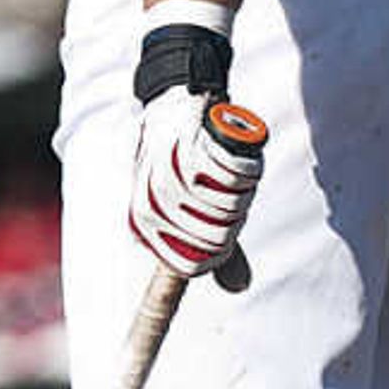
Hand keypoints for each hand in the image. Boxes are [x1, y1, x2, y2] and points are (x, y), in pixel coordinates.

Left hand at [130, 90, 264, 284]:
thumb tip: (236, 287)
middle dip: (232, 216)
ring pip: (230, 210)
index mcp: (145, 226)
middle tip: (224, 187)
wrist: (178, 100)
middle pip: (217, 239)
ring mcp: (166, 182)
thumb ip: (214, 248)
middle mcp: (151, 208)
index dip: (219, 246)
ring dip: (238, 189)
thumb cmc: (185, 158)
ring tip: (220, 166)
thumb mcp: (194, 207)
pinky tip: (223, 150)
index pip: (196, 265)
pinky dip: (243, 167)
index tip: (220, 222)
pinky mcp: (186, 154)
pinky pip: (235, 179)